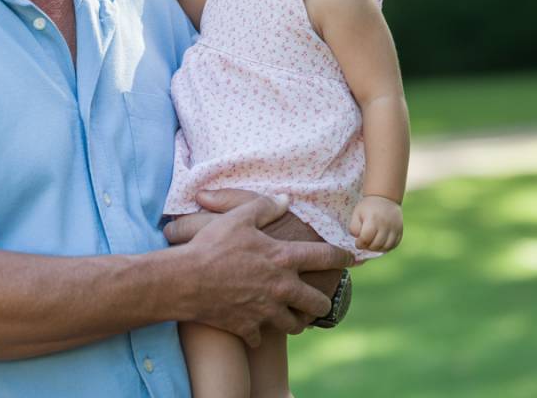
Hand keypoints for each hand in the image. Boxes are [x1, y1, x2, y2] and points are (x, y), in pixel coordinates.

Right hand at [178, 194, 345, 346]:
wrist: (186, 281)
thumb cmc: (212, 245)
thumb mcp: (238, 218)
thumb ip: (265, 207)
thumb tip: (286, 199)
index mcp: (283, 259)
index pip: (325, 257)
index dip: (342, 256)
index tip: (350, 257)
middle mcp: (281, 288)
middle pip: (316, 302)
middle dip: (323, 303)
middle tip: (321, 301)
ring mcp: (266, 311)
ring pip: (293, 325)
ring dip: (295, 322)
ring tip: (294, 319)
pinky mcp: (248, 327)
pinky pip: (260, 337)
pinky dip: (259, 333)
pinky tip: (256, 328)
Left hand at [349, 195, 402, 251]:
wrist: (385, 198)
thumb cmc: (368, 207)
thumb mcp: (356, 214)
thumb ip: (354, 227)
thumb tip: (358, 238)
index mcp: (372, 219)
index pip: (366, 238)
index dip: (360, 244)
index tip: (358, 243)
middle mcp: (385, 224)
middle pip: (376, 245)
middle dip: (368, 247)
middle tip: (365, 243)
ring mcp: (394, 228)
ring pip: (386, 247)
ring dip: (377, 249)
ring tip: (372, 243)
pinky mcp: (400, 231)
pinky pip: (394, 245)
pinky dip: (387, 247)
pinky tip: (381, 243)